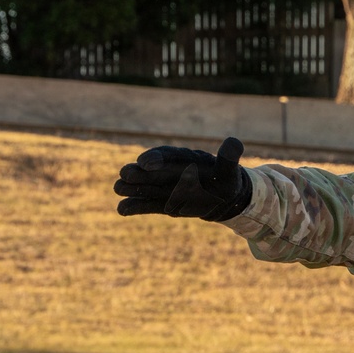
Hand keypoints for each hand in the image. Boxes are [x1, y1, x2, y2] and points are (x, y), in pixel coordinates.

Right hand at [114, 137, 251, 220]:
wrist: (224, 197)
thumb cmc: (226, 179)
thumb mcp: (229, 169)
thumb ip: (228, 157)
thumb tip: (234, 143)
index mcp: (184, 159)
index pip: (167, 156)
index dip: (155, 158)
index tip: (145, 162)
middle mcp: (169, 171)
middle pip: (150, 170)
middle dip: (138, 172)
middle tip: (125, 173)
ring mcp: (164, 187)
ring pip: (144, 186)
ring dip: (131, 188)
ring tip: (118, 188)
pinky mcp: (163, 203)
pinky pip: (147, 205)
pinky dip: (135, 207)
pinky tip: (122, 209)